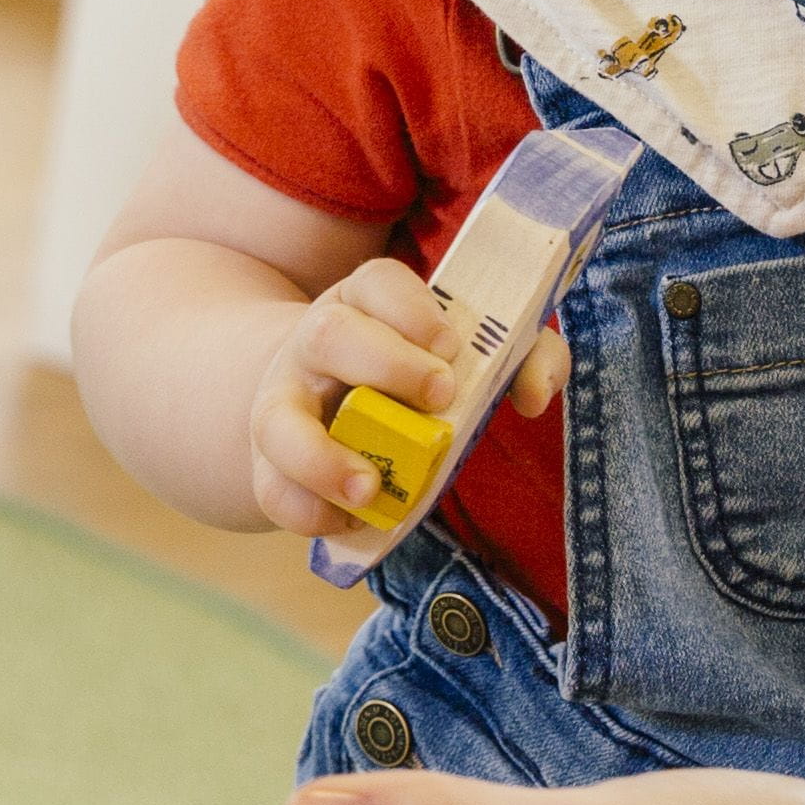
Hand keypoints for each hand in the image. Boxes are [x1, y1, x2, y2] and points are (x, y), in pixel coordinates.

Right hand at [240, 256, 563, 539]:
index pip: (378, 283)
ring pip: (277, 421)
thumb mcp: (470, 353)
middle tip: (438, 398)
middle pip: (329, 335)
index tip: (450, 344)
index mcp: (366, 304)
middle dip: (384, 366)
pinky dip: (306, 511)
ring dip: (320, 458)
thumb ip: (522, 357)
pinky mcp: (270, 461)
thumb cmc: (418, 373)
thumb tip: (535, 394)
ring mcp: (284, 402)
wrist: (329, 399)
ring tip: (369, 488)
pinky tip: (350, 522)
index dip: (411, 309)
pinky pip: (271, 487)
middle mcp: (317, 344)